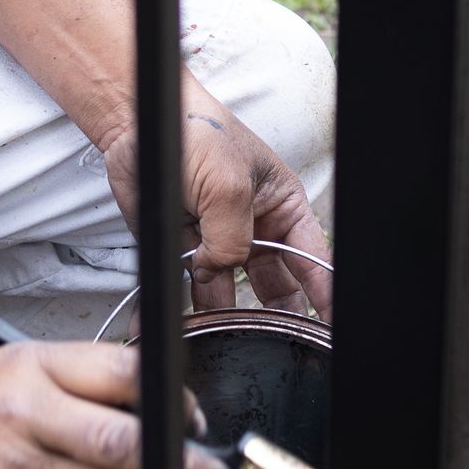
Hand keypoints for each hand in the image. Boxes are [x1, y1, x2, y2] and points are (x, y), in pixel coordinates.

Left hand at [97, 72, 331, 319]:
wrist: (139, 125)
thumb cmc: (195, 132)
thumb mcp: (227, 188)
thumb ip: (232, 240)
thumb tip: (220, 270)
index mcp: (281, 205)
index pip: (313, 258)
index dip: (325, 294)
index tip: (329, 327)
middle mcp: (254, 227)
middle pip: (276, 285)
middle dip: (277, 315)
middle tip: (278, 343)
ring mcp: (219, 239)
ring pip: (231, 293)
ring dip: (228, 316)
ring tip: (226, 336)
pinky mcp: (184, 248)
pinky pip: (191, 287)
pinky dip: (187, 308)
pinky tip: (189, 326)